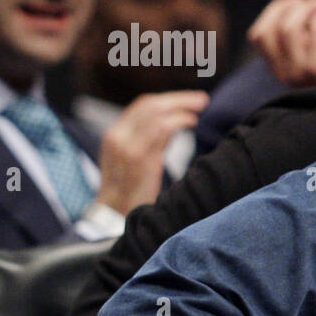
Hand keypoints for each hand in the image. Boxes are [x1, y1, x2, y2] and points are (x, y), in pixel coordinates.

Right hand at [95, 91, 209, 213]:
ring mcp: (127, 146)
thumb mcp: (133, 160)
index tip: (188, 100)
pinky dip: (179, 120)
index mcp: (114, 135)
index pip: (142, 105)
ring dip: (182, 107)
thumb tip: (175, 121)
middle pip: (150, 105)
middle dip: (179, 99)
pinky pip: (162, 128)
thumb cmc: (129, 191)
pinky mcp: (139, 158)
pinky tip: (191, 122)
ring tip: (200, 109)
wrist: (113, 215)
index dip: (168, 99)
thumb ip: (149, 140)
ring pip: (156, 113)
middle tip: (202, 100)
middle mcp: (117, 137)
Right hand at [248, 0, 315, 87]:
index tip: (292, 1)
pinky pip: (314, 30)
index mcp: (276, 67)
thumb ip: (295, 35)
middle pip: (265, 32)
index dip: (271, 12)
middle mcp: (282, 70)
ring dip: (304, 9)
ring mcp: (297, 69)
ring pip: (287, 29)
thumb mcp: (309, 53)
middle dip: (284, 8)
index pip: (257, 35)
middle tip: (307, 0)